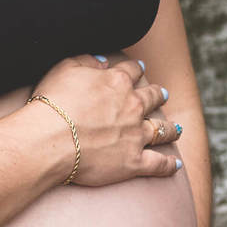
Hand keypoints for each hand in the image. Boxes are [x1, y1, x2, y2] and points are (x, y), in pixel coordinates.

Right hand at [23, 53, 182, 187]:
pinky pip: (159, 164)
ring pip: (162, 130)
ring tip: (176, 129)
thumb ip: (86, 61)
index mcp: (117, 82)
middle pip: (153, 98)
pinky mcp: (134, 162)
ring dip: (170, 129)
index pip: (132, 71)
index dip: (136, 69)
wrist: (50, 140)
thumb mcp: (64, 69)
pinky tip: (175, 165)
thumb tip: (103, 60)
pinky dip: (168, 165)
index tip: (139, 69)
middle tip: (162, 95)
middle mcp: (132, 106)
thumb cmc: (52, 104)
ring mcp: (136, 135)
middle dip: (158, 95)